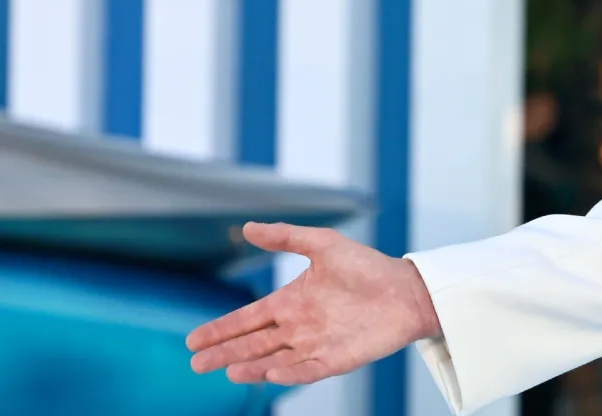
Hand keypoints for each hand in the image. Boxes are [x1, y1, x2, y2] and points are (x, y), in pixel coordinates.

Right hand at [187, 222, 440, 385]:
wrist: (408, 289)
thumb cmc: (368, 266)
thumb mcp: (325, 244)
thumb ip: (286, 237)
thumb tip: (246, 227)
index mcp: (291, 302)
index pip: (247, 319)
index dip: (221, 329)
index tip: (193, 340)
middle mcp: (298, 327)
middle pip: (253, 344)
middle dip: (225, 353)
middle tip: (196, 364)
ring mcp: (316, 345)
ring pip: (274, 360)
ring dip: (251, 366)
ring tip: (228, 371)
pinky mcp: (336, 360)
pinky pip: (307, 370)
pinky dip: (288, 373)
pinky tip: (270, 374)